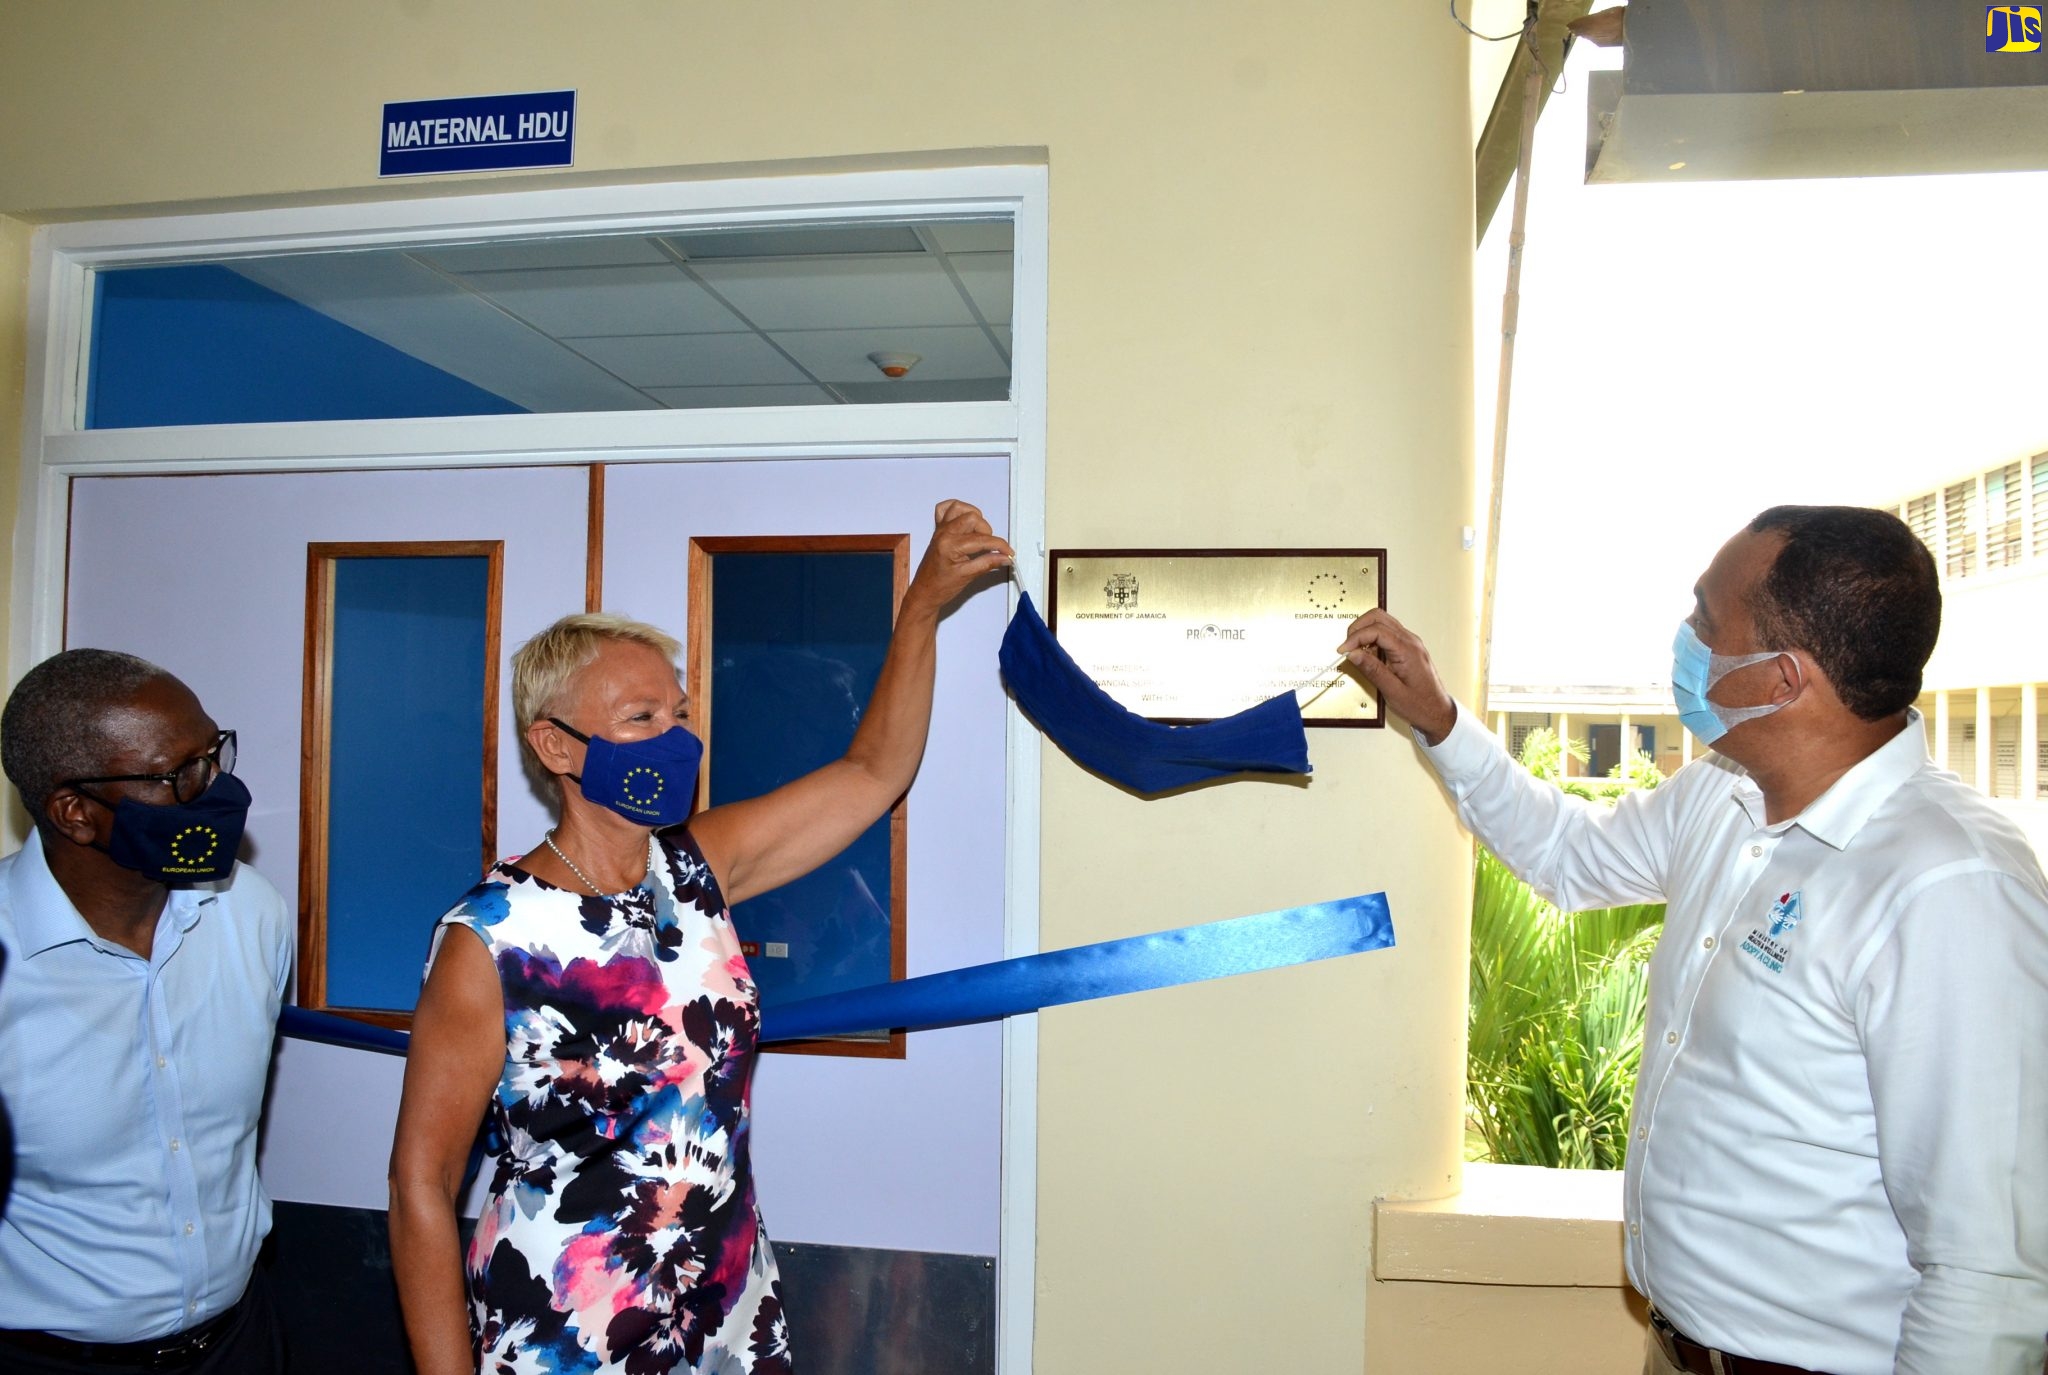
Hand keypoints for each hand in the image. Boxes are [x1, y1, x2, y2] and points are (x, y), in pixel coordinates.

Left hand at [902, 500, 1013, 616]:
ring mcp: (940, 530)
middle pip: (973, 518)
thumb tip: (1005, 557)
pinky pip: (944, 509)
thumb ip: (988, 563)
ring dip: (973, 517)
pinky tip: (964, 520)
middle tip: (990, 547)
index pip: (982, 539)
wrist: (925, 592)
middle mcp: (943, 533)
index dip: (999, 545)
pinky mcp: (938, 530)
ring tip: (978, 534)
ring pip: (959, 508)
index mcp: (950, 545)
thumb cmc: (940, 587)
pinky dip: (956, 510)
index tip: (1008, 553)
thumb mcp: (968, 576)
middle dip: (986, 531)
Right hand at [1338, 608, 1458, 744]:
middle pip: (1378, 617)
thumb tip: (1353, 654)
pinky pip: (1387, 633)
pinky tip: (1369, 656)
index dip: (1355, 637)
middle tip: (1347, 647)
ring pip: (1382, 622)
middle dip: (1358, 628)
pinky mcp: (1407, 647)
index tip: (1343, 650)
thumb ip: (1372, 670)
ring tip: (1357, 652)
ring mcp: (1410, 642)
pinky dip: (1373, 639)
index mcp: (1408, 650)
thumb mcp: (1392, 691)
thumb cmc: (1421, 705)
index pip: (1376, 630)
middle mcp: (1411, 641)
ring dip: (1365, 632)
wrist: (1438, 712)